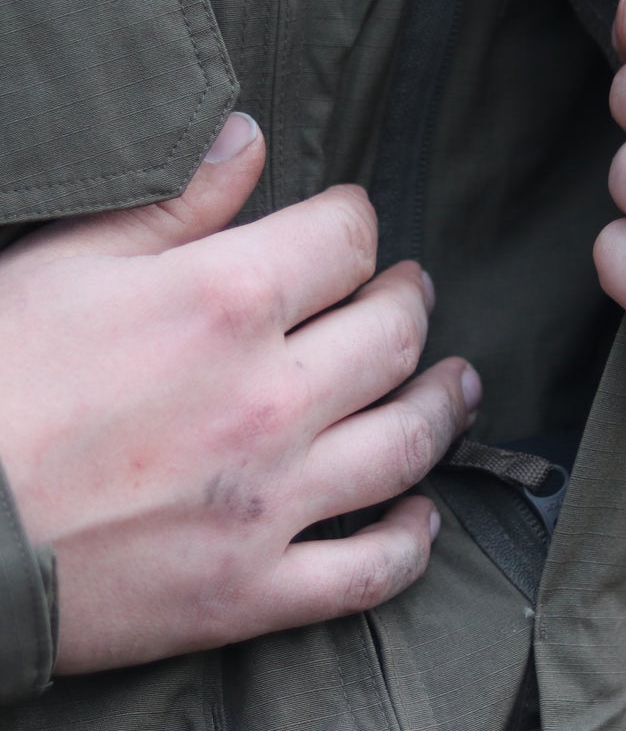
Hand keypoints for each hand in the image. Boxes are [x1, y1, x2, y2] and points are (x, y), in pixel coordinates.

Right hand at [0, 114, 480, 674]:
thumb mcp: (63, 265)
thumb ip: (174, 203)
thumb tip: (250, 137)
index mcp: (223, 302)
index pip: (346, 240)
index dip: (356, 224)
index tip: (353, 229)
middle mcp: (268, 398)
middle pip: (394, 334)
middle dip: (410, 303)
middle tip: (411, 296)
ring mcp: (267, 502)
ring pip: (406, 441)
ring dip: (443, 405)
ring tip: (457, 385)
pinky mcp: (249, 592)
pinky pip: (369, 571)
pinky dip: (411, 542)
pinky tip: (425, 515)